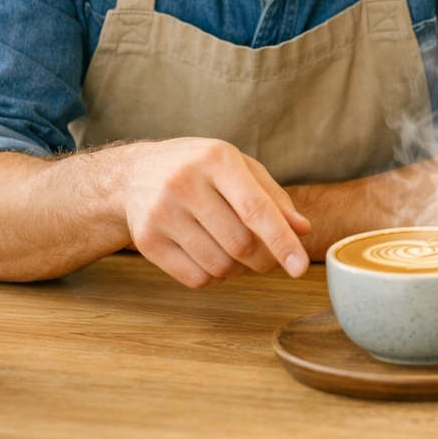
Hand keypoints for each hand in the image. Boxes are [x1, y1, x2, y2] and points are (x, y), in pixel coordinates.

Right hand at [118, 137, 311, 288]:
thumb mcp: (239, 166)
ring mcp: (161, 214)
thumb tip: (302, 230)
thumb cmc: (199, 168)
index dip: (281, 241)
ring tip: (238, 251)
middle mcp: (184, 184)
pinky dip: (216, 278)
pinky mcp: (147, 241)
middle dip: (265, 259)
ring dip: (240, 270)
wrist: (135, 174)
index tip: (300, 268)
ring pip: (219, 266)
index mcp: (215, 159)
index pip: (254, 208)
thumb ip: (272, 197)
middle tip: (272, 257)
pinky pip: (196, 279)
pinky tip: (214, 257)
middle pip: (239, 244)